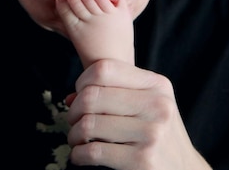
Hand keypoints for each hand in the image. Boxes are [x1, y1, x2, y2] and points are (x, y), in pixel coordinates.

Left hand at [65, 59, 210, 168]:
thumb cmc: (158, 135)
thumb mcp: (148, 105)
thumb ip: (113, 94)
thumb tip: (70, 98)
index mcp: (157, 85)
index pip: (104, 68)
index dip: (82, 81)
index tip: (80, 96)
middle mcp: (157, 105)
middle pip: (92, 95)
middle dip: (74, 111)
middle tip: (74, 122)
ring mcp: (152, 133)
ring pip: (89, 124)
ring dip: (74, 134)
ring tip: (77, 140)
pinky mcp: (143, 160)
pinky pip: (93, 152)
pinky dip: (78, 155)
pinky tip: (81, 156)